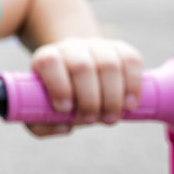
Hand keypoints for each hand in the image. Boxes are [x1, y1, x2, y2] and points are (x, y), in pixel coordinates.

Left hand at [28, 37, 143, 136]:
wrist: (77, 75)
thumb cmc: (57, 97)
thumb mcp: (40, 110)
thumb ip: (42, 124)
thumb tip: (63, 127)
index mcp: (47, 58)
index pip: (50, 62)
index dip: (59, 86)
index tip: (65, 110)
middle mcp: (71, 47)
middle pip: (82, 66)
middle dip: (89, 99)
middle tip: (92, 121)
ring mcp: (97, 46)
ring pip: (109, 64)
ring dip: (112, 97)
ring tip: (111, 118)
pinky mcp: (120, 49)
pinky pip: (131, 60)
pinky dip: (133, 85)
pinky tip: (129, 105)